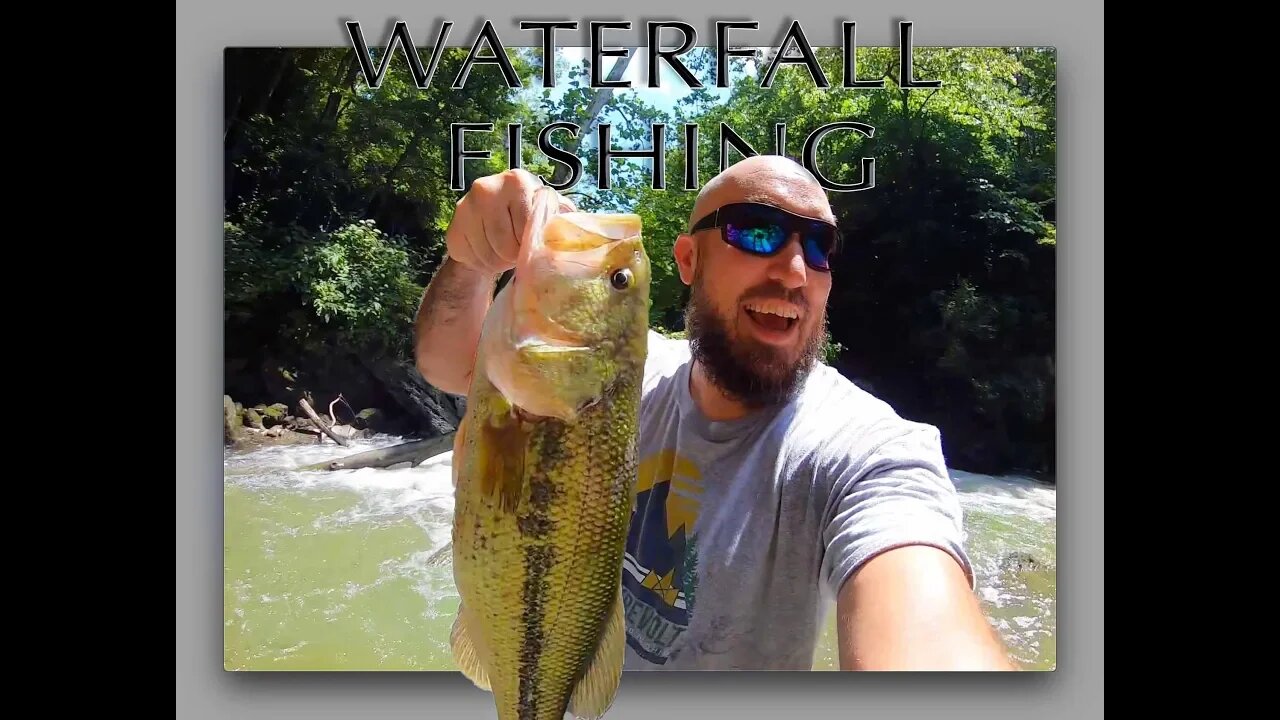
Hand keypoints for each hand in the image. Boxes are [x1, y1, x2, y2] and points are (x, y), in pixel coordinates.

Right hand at [445, 169, 576, 275]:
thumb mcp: (547, 209)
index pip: (527, 227)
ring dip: (499, 262)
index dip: (531, 243)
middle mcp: (487, 187)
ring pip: (488, 255)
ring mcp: (465, 207)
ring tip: (504, 253)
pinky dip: (482, 264)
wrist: (491, 216)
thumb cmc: (525, 213)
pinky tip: (487, 253)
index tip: (531, 241)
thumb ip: (560, 214)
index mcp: (517, 181)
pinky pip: (471, 258)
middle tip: (517, 252)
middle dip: (515, 255)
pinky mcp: (453, 227)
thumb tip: (576, 230)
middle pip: (506, 244)